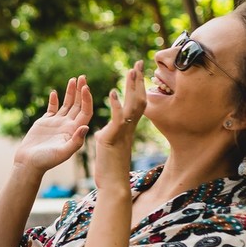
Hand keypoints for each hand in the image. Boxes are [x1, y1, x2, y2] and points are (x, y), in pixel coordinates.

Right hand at [14, 75, 92, 171]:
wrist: (29, 163)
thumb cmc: (46, 161)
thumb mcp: (63, 152)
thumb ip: (75, 141)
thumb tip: (86, 126)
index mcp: (75, 131)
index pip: (85, 112)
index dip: (87, 99)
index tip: (85, 87)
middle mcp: (68, 125)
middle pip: (78, 105)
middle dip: (81, 91)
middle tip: (83, 76)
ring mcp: (57, 123)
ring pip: (67, 104)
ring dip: (70, 92)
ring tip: (73, 79)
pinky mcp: (45, 122)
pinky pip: (52, 108)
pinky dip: (54, 100)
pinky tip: (55, 92)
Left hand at [92, 60, 146, 189]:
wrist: (113, 184)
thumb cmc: (110, 168)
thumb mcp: (110, 146)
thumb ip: (110, 135)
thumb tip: (106, 130)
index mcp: (127, 129)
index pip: (136, 103)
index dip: (137, 87)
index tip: (137, 71)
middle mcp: (128, 128)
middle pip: (138, 100)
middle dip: (138, 81)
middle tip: (139, 62)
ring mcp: (122, 133)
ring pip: (132, 106)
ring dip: (131, 88)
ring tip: (131, 70)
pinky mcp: (113, 139)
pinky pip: (117, 120)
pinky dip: (116, 106)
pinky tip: (113, 93)